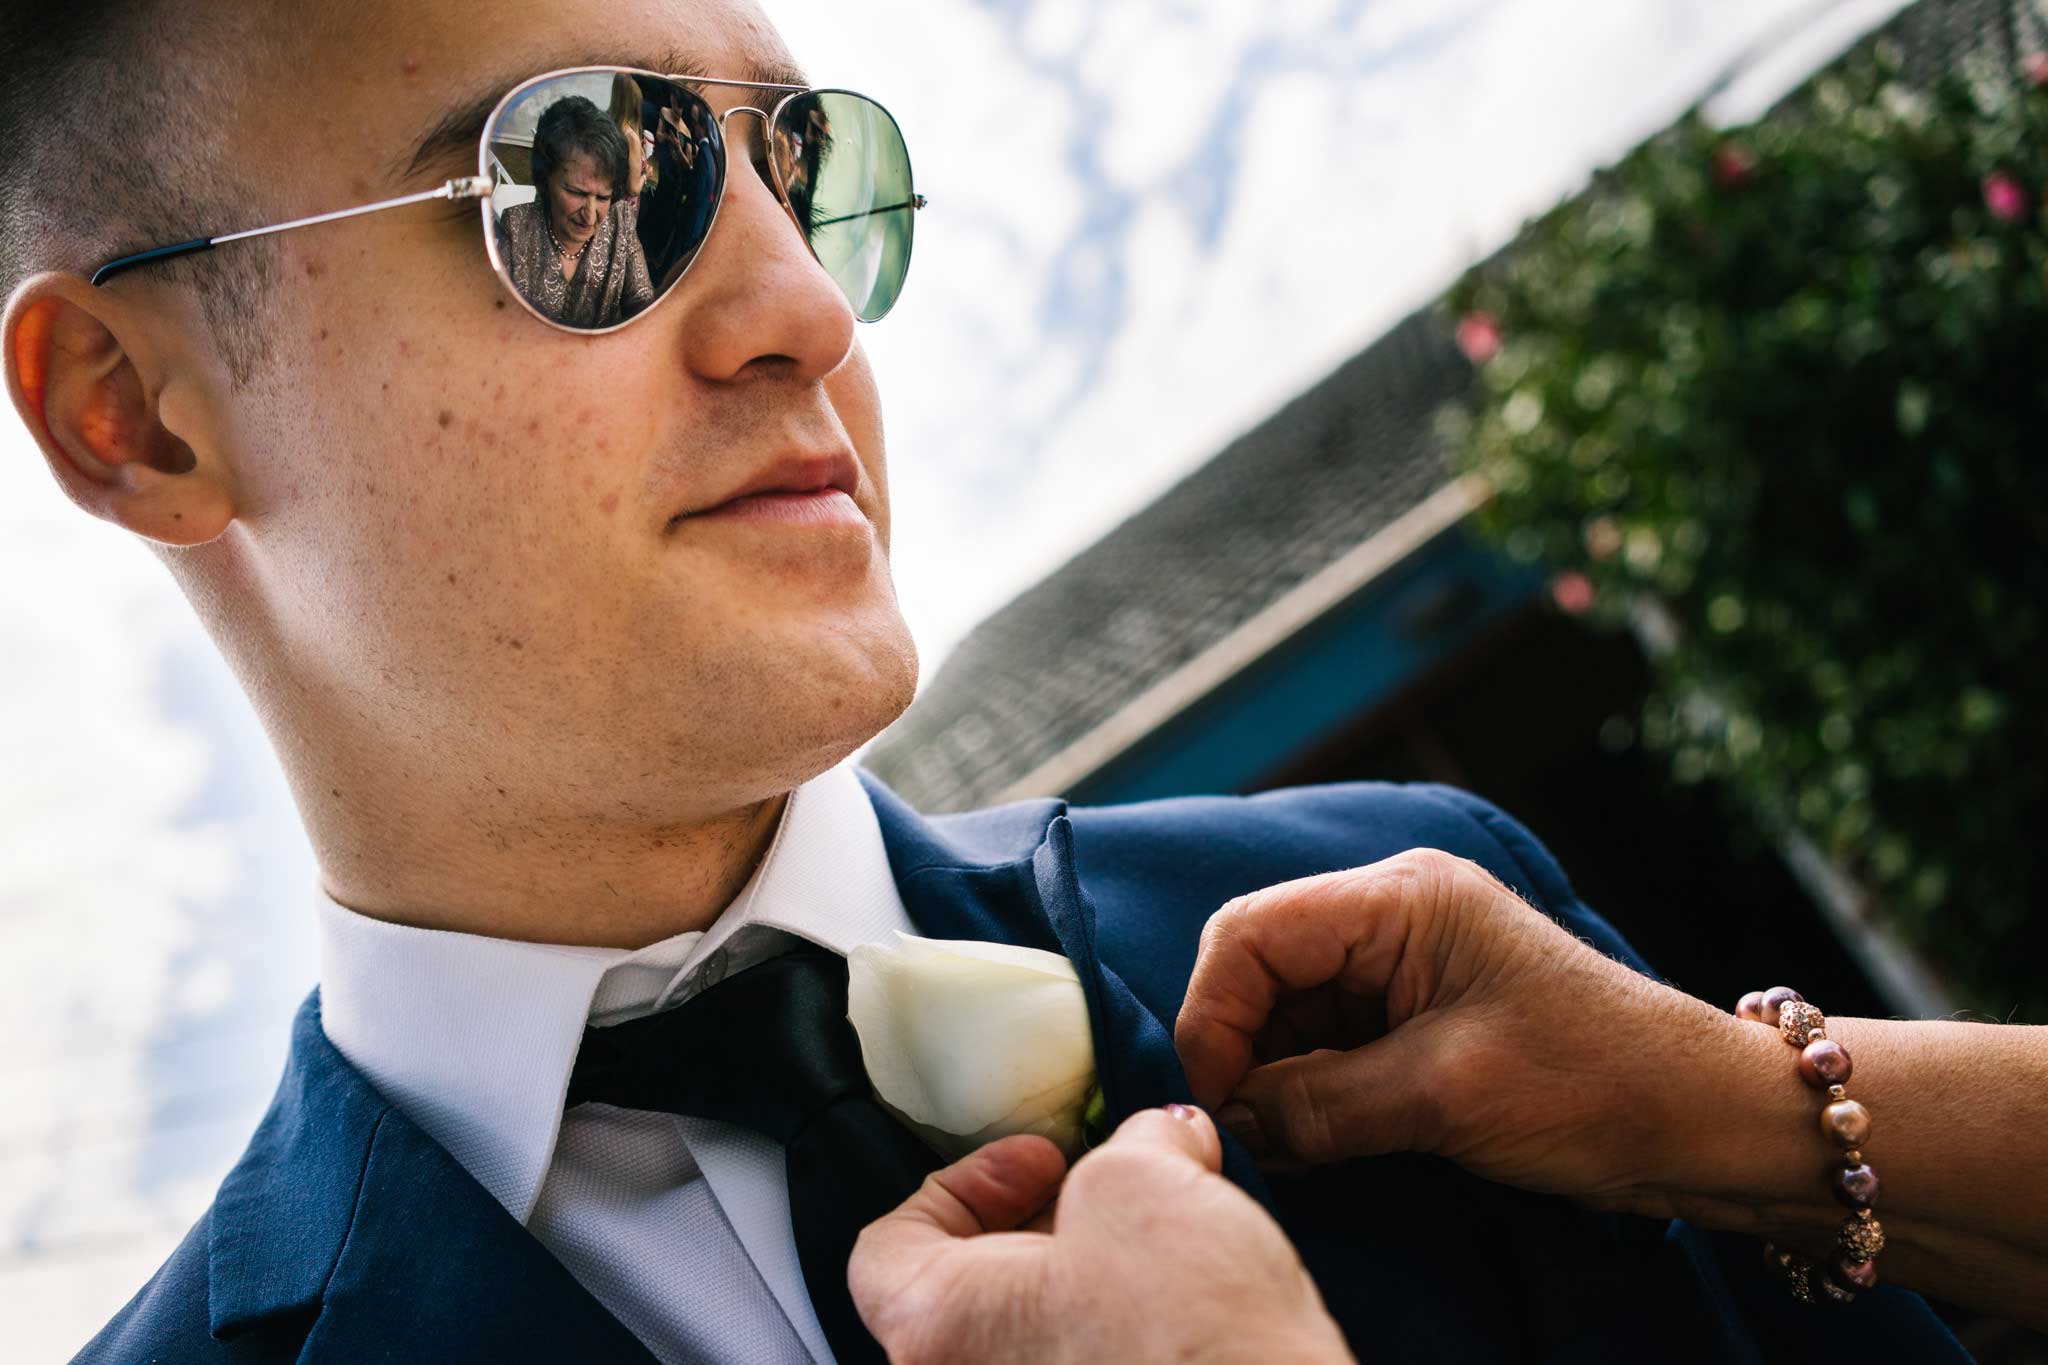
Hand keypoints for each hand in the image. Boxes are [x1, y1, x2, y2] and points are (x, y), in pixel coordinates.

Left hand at [849, 1106, 1351, 1364]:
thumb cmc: (1184, 1336)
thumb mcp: (1141, 1178)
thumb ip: (1129, 1146)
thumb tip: (1158, 1141)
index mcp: (935, 1330)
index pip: (886, 1249)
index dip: (961, 1186)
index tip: (1035, 1161)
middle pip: (974, 1292)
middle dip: (1047, 1224)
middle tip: (1112, 1193)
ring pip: (1039, 1340)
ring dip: (1094, 1280)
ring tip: (1167, 1237)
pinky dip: (1126, 1333)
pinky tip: (1196, 1297)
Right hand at [1174, 848, 1742, 1216]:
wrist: (1704, 1121)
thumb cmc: (1596, 1084)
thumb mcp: (1443, 1096)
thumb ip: (1318, 1104)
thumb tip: (1228, 1124)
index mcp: (1402, 898)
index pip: (1251, 934)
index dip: (1214, 1017)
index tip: (1211, 1104)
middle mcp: (1393, 914)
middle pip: (1261, 968)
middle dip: (1238, 1050)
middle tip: (1237, 1136)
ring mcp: (1404, 963)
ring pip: (1287, 1009)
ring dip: (1270, 1077)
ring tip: (1278, 1148)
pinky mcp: (1416, 1013)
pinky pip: (1326, 1041)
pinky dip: (1305, 1090)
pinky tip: (1309, 1140)